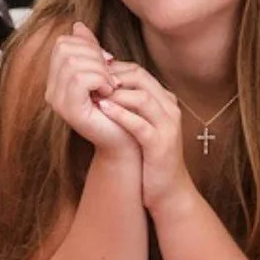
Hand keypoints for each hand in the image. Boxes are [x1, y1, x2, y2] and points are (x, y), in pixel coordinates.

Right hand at [44, 23, 139, 157]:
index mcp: (57, 79)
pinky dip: (99, 80)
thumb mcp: (103, 72)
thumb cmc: (118, 107)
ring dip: (99, 69)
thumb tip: (78, 26)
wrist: (126, 139)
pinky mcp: (69, 110)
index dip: (88, 45)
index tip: (107, 62)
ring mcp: (57, 101)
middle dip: (94, 55)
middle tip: (110, 75)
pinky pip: (80, 79)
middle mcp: (51, 90)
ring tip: (110, 85)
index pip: (63, 43)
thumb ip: (89, 50)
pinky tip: (109, 92)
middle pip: (65, 48)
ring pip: (72, 62)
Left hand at [96, 63, 193, 213]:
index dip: (113, 70)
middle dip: (112, 77)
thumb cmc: (150, 156)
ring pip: (142, 97)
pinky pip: (139, 124)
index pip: (138, 71)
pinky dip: (120, 115)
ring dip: (115, 94)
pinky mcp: (160, 144)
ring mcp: (168, 126)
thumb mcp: (142, 124)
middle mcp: (170, 108)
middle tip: (89, 81)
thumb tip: (101, 88)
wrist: (168, 189)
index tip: (90, 75)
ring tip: (93, 94)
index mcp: (165, 100)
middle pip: (141, 78)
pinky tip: (103, 110)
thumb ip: (129, 105)